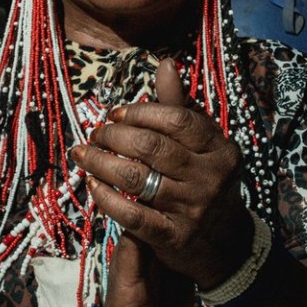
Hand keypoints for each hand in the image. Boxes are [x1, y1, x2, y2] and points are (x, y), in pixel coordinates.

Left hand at [70, 58, 251, 289]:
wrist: (223, 242)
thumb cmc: (204, 179)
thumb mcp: (202, 143)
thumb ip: (180, 107)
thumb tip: (166, 64)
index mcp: (220, 148)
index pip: (176, 119)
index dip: (140, 112)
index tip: (116, 114)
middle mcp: (210, 178)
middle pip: (151, 147)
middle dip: (114, 136)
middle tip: (96, 134)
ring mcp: (192, 209)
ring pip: (135, 178)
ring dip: (100, 162)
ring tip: (83, 155)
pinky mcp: (173, 237)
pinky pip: (131, 214)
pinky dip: (106, 197)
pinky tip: (93, 184)